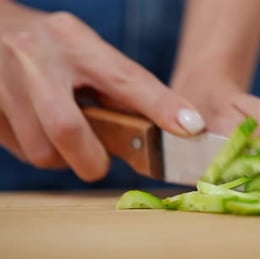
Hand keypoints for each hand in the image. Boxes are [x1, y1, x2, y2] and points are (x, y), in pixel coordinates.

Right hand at [0, 9, 204, 180]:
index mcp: (76, 42)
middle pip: (67, 130)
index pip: (127, 79)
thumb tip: (170, 125)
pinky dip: (38, 151)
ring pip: (41, 150)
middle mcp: (38, 58)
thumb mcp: (88, 54)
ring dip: (61, 158)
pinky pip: (19, 150)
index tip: (190, 128)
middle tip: (99, 163)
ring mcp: (5, 81)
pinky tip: (38, 129)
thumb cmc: (52, 48)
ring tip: (65, 138)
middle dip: (91, 160)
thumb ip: (121, 87)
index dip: (161, 106)